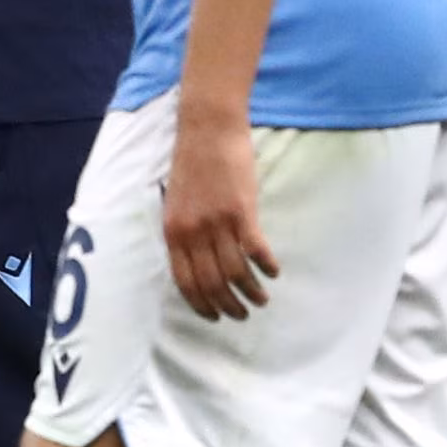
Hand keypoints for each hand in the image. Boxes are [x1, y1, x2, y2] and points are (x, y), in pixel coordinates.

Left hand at [162, 107, 278, 320]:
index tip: (213, 316)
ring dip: (251, 292)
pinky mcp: (241, 212)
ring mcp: (217, 222)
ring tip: (261, 300)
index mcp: (172, 230)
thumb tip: (198, 262)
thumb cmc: (192, 164)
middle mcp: (192, 231)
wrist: (207, 130)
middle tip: (242, 315)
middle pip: (211, 283)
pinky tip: (273, 272)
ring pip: (235, 273)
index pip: (184, 280)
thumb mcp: (176, 201)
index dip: (200, 304)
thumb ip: (184, 231)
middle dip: (227, 306)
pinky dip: (266, 267)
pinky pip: (255, 251)